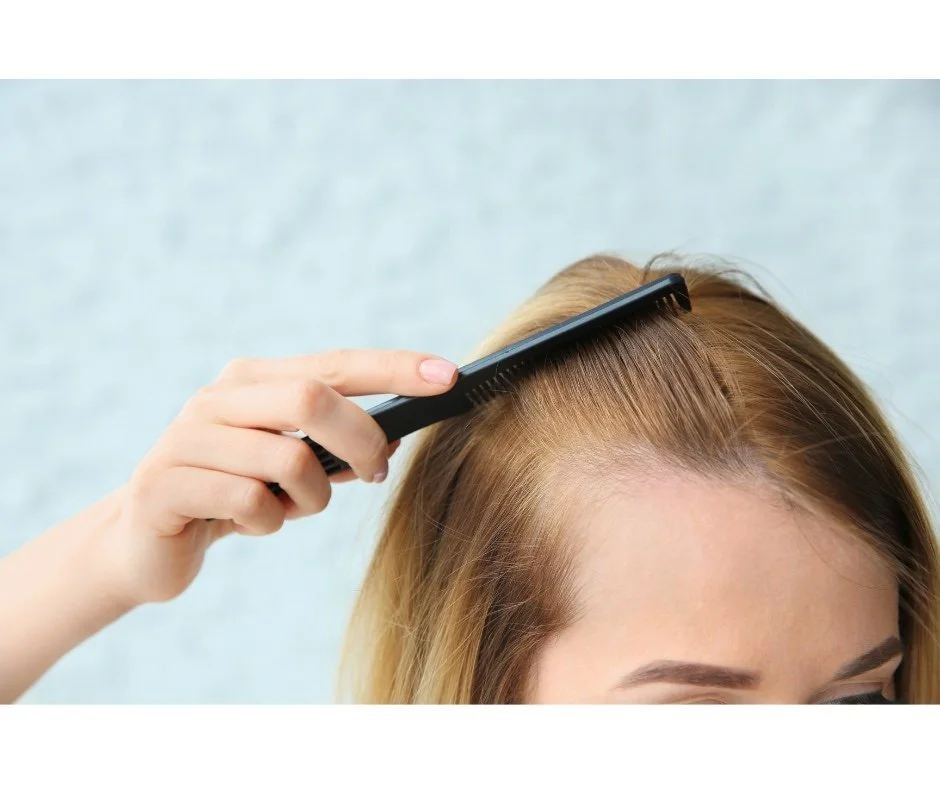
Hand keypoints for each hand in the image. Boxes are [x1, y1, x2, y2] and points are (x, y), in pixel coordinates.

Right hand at [103, 349, 458, 605]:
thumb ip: (335, 445)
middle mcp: (220, 397)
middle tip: (377, 474)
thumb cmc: (234, 493)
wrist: (146, 538)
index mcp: (254, 380)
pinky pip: (250, 504)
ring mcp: (187, 436)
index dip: (394, 368)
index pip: (336, 363)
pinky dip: (269, 523)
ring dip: (310, 498)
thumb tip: (399, 437)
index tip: (449, 376)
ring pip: (288, 459)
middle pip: (313, 398)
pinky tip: (250, 524)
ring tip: (291, 509)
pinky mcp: (164, 483)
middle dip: (362, 441)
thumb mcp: (290, 463)